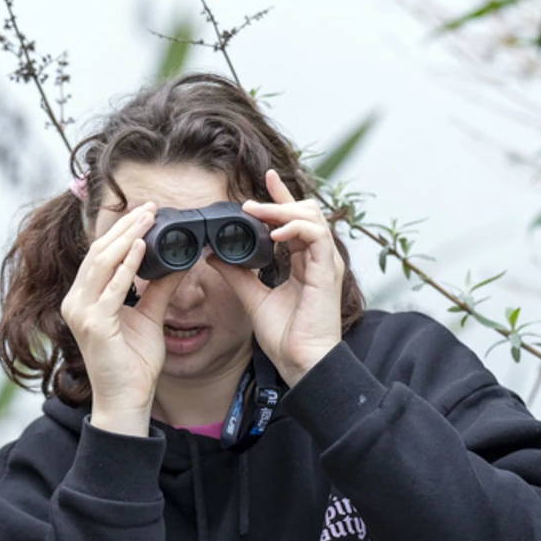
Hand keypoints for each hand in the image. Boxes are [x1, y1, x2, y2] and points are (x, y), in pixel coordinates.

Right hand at [61, 203, 181, 435]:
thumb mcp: (150, 317)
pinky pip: (111, 289)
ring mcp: (81, 313)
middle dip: (126, 226)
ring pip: (101, 263)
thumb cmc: (134, 364)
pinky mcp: (93, 325)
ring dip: (127, 237)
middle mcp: (76, 302)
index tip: (147, 212)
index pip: (100, 255)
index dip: (122, 230)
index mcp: (84, 298)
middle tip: (151, 207)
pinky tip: (142, 248)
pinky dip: (127, 266)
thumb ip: (160, 288)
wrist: (126, 399)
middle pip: (99, 252)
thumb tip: (180, 260)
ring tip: (148, 219)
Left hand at [208, 169, 342, 384]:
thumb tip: (213, 253)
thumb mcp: (252, 298)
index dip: (281, 197)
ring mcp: (325, 262)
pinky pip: (316, 235)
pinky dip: (295, 228)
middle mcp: (318, 258)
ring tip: (255, 213)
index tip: (265, 178)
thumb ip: (236, 273)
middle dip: (277, 201)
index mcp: (304, 261)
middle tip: (248, 204)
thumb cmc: (285, 336)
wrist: (301, 362)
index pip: (295, 219)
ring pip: (311, 216)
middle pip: (306, 211)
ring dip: (281, 210)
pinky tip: (274, 233)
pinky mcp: (327, 271)